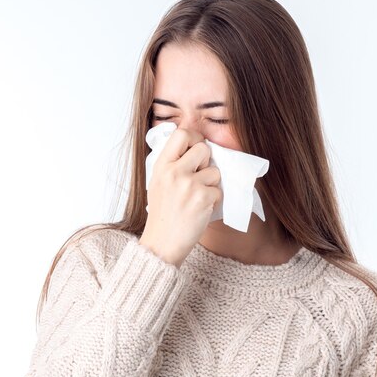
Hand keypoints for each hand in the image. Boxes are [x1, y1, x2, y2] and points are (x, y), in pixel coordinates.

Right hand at [139, 128, 221, 266]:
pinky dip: (213, 200)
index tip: (196, 147)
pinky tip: (200, 209)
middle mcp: (174, 172)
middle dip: (206, 161)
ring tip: (197, 197)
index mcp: (161, 165)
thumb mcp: (158, 181)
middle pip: (203, 148)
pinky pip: (218, 190)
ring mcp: (189, 185)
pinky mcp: (203, 198)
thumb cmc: (162, 213)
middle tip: (199, 176)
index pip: (181, 134)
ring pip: (215, 171)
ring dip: (211, 184)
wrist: (162, 243)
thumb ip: (172, 163)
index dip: (194, 137)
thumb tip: (193, 143)